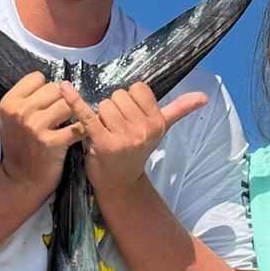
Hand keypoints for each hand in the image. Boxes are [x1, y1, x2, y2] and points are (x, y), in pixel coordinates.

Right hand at [0, 71, 90, 205]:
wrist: (21, 179)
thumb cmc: (19, 146)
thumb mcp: (8, 119)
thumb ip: (21, 98)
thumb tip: (43, 79)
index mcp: (9, 102)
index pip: (38, 78)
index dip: (45, 89)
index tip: (46, 103)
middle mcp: (21, 112)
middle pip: (55, 88)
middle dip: (61, 100)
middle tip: (60, 115)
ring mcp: (36, 127)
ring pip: (67, 103)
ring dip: (72, 113)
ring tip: (68, 123)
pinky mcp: (52, 142)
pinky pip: (77, 125)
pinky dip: (82, 129)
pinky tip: (80, 133)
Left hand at [82, 81, 206, 200]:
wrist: (120, 183)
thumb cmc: (136, 151)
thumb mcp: (160, 130)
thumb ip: (179, 110)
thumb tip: (204, 96)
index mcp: (157, 123)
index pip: (138, 89)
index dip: (129, 100)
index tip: (129, 117)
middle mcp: (142, 129)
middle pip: (119, 95)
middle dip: (114, 108)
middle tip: (115, 129)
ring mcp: (123, 137)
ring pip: (104, 104)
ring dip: (99, 116)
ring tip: (104, 133)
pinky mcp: (101, 142)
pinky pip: (86, 113)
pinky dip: (73, 100)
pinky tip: (65, 87)